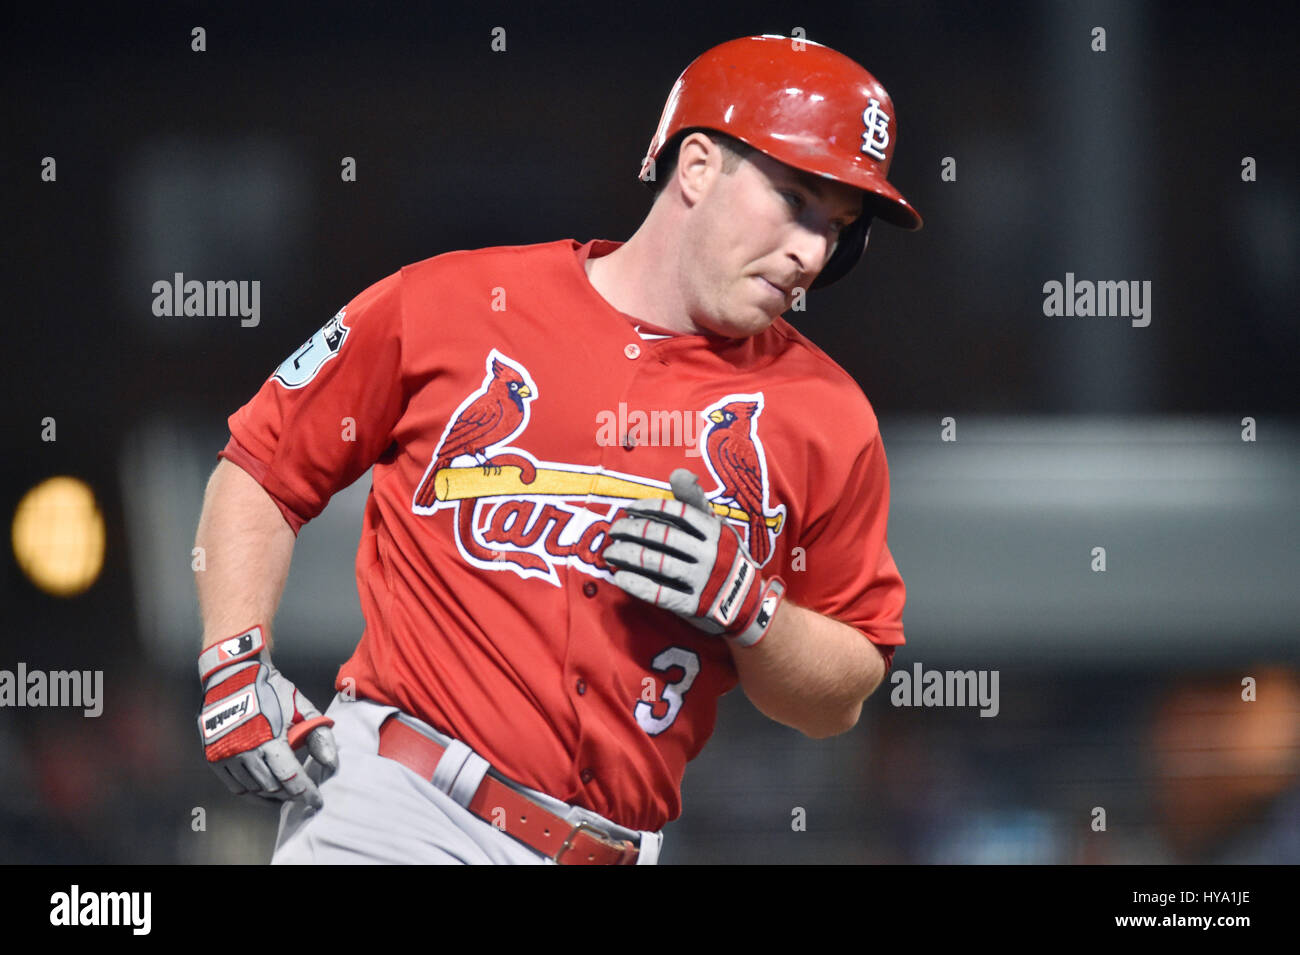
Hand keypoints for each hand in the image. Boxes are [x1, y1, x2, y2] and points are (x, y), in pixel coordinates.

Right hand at [197, 626, 337, 808]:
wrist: (234, 675)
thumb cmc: (271, 690)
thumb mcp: (300, 707)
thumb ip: (317, 734)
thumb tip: (331, 763)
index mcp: (268, 739)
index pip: (290, 777)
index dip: (305, 792)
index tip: (317, 801)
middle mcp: (244, 751)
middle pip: (272, 787)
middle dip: (290, 793)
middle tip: (302, 793)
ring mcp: (226, 756)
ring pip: (253, 789)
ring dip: (272, 794)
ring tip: (286, 793)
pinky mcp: (214, 757)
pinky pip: (234, 786)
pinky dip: (251, 792)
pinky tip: (264, 789)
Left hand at [603, 468, 785, 646]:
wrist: (749, 601)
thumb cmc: (723, 555)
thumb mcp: (717, 526)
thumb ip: (695, 501)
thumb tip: (678, 472)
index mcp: (714, 530)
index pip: (676, 512)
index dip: (648, 508)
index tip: (628, 510)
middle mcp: (709, 553)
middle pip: (662, 536)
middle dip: (631, 531)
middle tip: (613, 531)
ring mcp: (702, 580)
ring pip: (657, 563)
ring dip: (628, 556)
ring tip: (609, 553)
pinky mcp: (694, 605)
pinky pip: (660, 594)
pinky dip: (637, 585)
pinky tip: (619, 578)